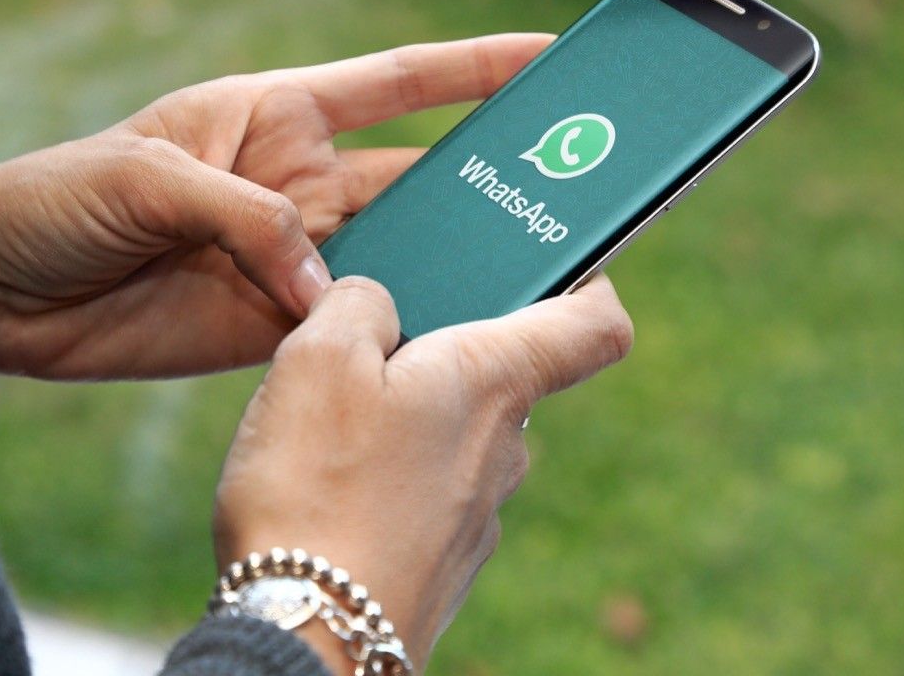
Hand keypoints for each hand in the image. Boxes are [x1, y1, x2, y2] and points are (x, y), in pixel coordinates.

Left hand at [0, 34, 553, 378]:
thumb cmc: (56, 199)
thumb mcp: (149, 181)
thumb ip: (248, 219)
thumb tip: (329, 286)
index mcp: (273, 115)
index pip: (396, 83)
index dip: (473, 69)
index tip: (547, 61)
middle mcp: (295, 183)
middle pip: (415, 178)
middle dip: (485, 184)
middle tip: (566, 196)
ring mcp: (288, 258)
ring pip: (393, 259)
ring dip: (447, 269)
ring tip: (521, 279)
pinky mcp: (269, 325)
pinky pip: (348, 327)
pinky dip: (390, 336)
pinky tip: (439, 344)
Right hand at [212, 274, 632, 672]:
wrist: (308, 637)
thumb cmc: (314, 489)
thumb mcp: (318, 360)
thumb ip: (357, 303)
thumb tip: (376, 299)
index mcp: (491, 382)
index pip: (595, 324)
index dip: (589, 282)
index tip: (555, 265)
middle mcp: (504, 450)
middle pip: (503, 375)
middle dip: (443, 351)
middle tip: (367, 343)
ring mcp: (477, 514)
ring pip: (458, 436)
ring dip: (408, 417)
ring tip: (329, 423)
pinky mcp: (442, 561)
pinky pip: (429, 492)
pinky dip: (393, 476)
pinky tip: (332, 487)